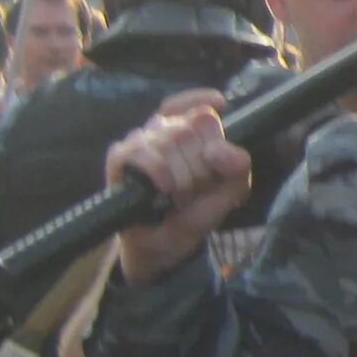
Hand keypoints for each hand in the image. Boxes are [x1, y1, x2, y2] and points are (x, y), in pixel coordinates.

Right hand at [105, 91, 248, 284]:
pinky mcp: (119, 157)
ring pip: (167, 140)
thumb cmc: (196, 211)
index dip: (213, 139)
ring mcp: (140, 141)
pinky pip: (139, 151)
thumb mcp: (231, 192)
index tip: (214, 161)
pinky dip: (158, 171)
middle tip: (195, 190)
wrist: (165, 244)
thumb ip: (237, 167)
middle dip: (199, 168)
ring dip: (181, 177)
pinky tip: (164, 189)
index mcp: (193, 129)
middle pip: (188, 129)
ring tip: (178, 196)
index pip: (203, 112)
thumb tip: (218, 149)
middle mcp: (165, 128)